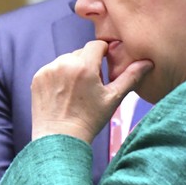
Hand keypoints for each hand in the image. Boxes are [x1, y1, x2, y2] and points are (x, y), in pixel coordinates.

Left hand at [30, 40, 152, 142]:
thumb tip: (148, 62)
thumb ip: (130, 77)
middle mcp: (64, 63)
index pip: (97, 45)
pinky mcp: (38, 77)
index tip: (105, 66)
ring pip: (66, 60)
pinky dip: (58, 77)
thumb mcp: (113, 99)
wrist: (59, 139)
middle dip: (88, 64)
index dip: (104, 54)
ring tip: (76, 92)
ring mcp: (48, 70)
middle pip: (81, 53)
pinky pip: (52, 69)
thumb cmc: (89, 120)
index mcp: (84, 66)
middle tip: (91, 85)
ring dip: (73, 69)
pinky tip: (63, 94)